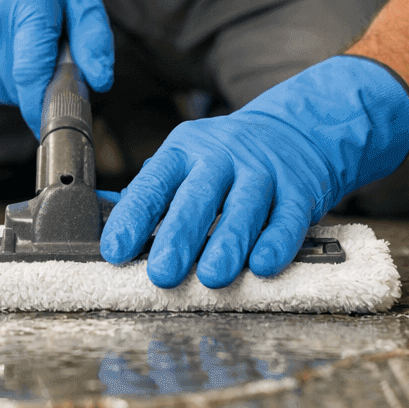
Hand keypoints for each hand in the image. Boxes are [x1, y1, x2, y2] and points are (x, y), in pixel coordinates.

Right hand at [0, 0, 112, 131]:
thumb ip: (94, 36)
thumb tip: (100, 80)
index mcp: (27, 0)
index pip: (31, 70)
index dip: (41, 105)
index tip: (51, 123)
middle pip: (19, 85)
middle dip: (41, 83)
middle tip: (46, 52)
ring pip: (2, 92)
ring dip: (19, 83)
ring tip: (21, 45)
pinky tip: (2, 51)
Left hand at [100, 56, 408, 287]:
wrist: (296, 130)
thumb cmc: (227, 160)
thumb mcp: (187, 161)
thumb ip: (154, 194)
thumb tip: (109, 230)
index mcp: (184, 151)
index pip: (154, 183)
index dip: (133, 217)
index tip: (115, 251)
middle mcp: (223, 157)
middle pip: (198, 196)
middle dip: (179, 236)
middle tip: (162, 273)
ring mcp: (263, 171)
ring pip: (244, 207)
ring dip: (228, 243)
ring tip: (212, 276)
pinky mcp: (299, 190)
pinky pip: (287, 218)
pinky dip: (276, 242)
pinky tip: (263, 265)